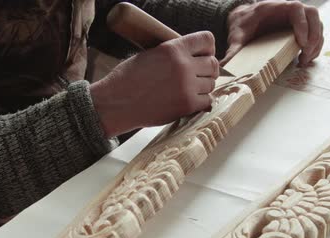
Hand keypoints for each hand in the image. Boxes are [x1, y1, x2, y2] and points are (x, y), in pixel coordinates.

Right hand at [90, 31, 219, 137]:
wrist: (116, 103)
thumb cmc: (128, 79)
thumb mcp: (151, 54)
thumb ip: (174, 53)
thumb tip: (194, 57)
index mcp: (173, 48)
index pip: (207, 40)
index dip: (208, 48)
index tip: (204, 55)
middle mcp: (183, 65)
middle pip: (213, 64)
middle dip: (207, 70)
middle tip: (198, 76)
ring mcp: (187, 86)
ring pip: (211, 84)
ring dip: (203, 87)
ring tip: (188, 90)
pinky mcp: (187, 105)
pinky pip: (207, 101)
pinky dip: (200, 102)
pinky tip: (189, 101)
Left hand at [222, 0, 323, 66]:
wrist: (243, 21)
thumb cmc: (242, 25)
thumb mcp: (236, 36)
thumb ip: (233, 49)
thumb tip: (223, 66)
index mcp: (276, 7)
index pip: (297, 9)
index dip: (302, 24)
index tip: (300, 42)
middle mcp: (290, 10)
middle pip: (313, 15)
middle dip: (313, 35)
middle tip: (305, 54)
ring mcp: (297, 18)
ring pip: (317, 25)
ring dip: (316, 43)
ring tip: (305, 60)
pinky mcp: (299, 28)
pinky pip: (314, 33)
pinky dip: (314, 46)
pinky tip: (305, 59)